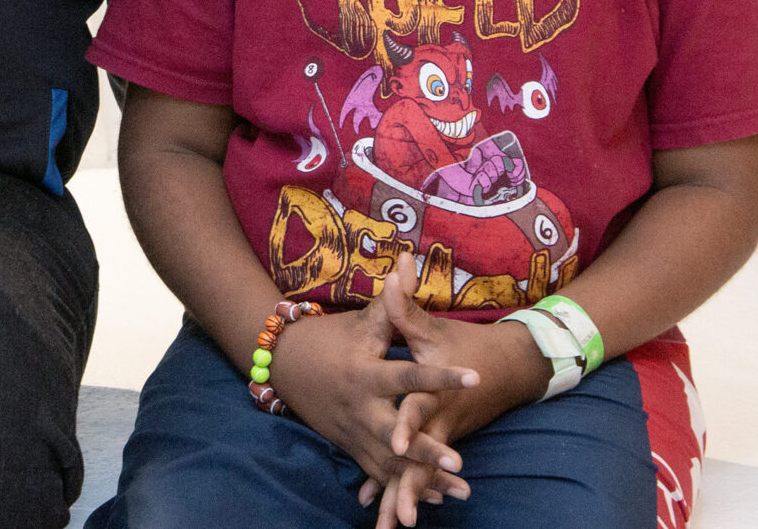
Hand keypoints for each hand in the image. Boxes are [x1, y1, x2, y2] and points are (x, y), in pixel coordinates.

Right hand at [264, 295, 478, 491]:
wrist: (283, 363)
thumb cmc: (331, 337)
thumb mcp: (362, 320)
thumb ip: (393, 299)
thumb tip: (410, 259)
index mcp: (365, 373)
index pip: (408, 374)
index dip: (440, 375)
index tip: (474, 377)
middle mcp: (359, 407)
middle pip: (394, 433)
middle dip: (424, 450)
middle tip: (459, 460)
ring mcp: (353, 432)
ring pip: (390, 461)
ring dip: (423, 478)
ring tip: (460, 489)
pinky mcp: (351, 447)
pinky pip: (381, 472)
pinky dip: (405, 485)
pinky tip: (436, 499)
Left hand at [356, 261, 551, 525]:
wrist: (512, 368)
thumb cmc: (467, 345)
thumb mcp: (434, 326)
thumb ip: (406, 303)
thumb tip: (394, 267)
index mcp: (437, 393)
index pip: (421, 410)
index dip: (410, 424)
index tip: (398, 443)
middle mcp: (442, 421)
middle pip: (425, 458)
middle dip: (410, 484)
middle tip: (399, 513)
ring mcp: (445, 438)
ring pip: (425, 474)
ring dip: (408, 497)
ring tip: (392, 526)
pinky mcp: (443, 447)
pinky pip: (423, 475)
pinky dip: (407, 491)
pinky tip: (385, 514)